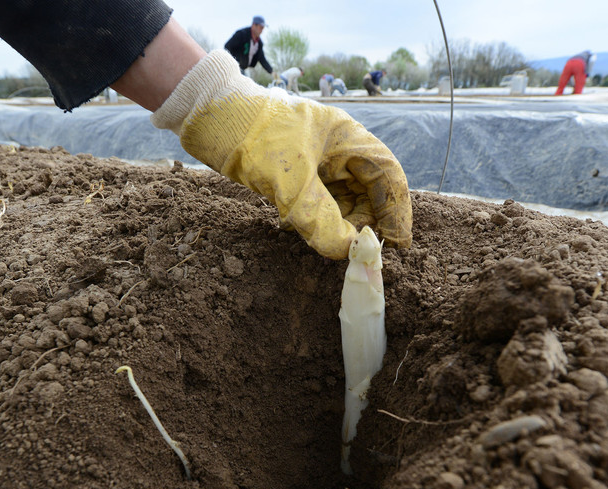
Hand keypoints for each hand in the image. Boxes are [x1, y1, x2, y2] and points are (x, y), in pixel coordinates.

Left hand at [152, 51, 410, 258]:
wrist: (210, 119)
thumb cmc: (253, 136)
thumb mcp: (288, 180)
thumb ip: (318, 217)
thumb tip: (346, 251)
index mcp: (348, 138)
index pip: (388, 175)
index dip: (396, 210)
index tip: (397, 244)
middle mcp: (339, 149)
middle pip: (370, 191)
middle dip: (367, 221)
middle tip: (357, 251)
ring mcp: (318, 161)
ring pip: (345, 199)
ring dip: (343, 224)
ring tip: (334, 245)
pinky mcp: (297, 174)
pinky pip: (321, 202)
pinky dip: (320, 220)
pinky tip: (311, 234)